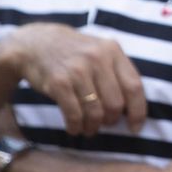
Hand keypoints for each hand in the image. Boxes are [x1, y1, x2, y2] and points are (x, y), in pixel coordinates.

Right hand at [0, 23, 145, 135]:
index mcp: (113, 51)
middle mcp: (97, 58)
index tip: (135, 128)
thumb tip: (133, 109)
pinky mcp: (58, 82)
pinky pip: (74, 114)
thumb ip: (117, 72)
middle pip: (115, 103)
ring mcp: (77, 70)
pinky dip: (76, 126)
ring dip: (92, 127)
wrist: (34, 43)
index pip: (134, 86)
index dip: (137, 111)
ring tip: (88, 129)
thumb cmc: (74, 53)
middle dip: (111, 121)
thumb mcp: (100, 51)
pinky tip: (74, 128)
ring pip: (95, 112)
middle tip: (105, 124)